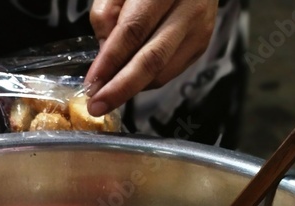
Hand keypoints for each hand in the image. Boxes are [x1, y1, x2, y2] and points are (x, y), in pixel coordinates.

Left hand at [85, 0, 216, 116]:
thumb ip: (107, 15)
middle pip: (152, 59)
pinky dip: (147, 80)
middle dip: (121, 88)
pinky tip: (130, 77)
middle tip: (98, 106)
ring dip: (132, 87)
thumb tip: (104, 57)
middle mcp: (188, 8)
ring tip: (108, 93)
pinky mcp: (202, 43)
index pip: (133, 30)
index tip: (92, 84)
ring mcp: (199, 28)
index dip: (110, 61)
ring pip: (162, 71)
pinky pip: (170, 71)